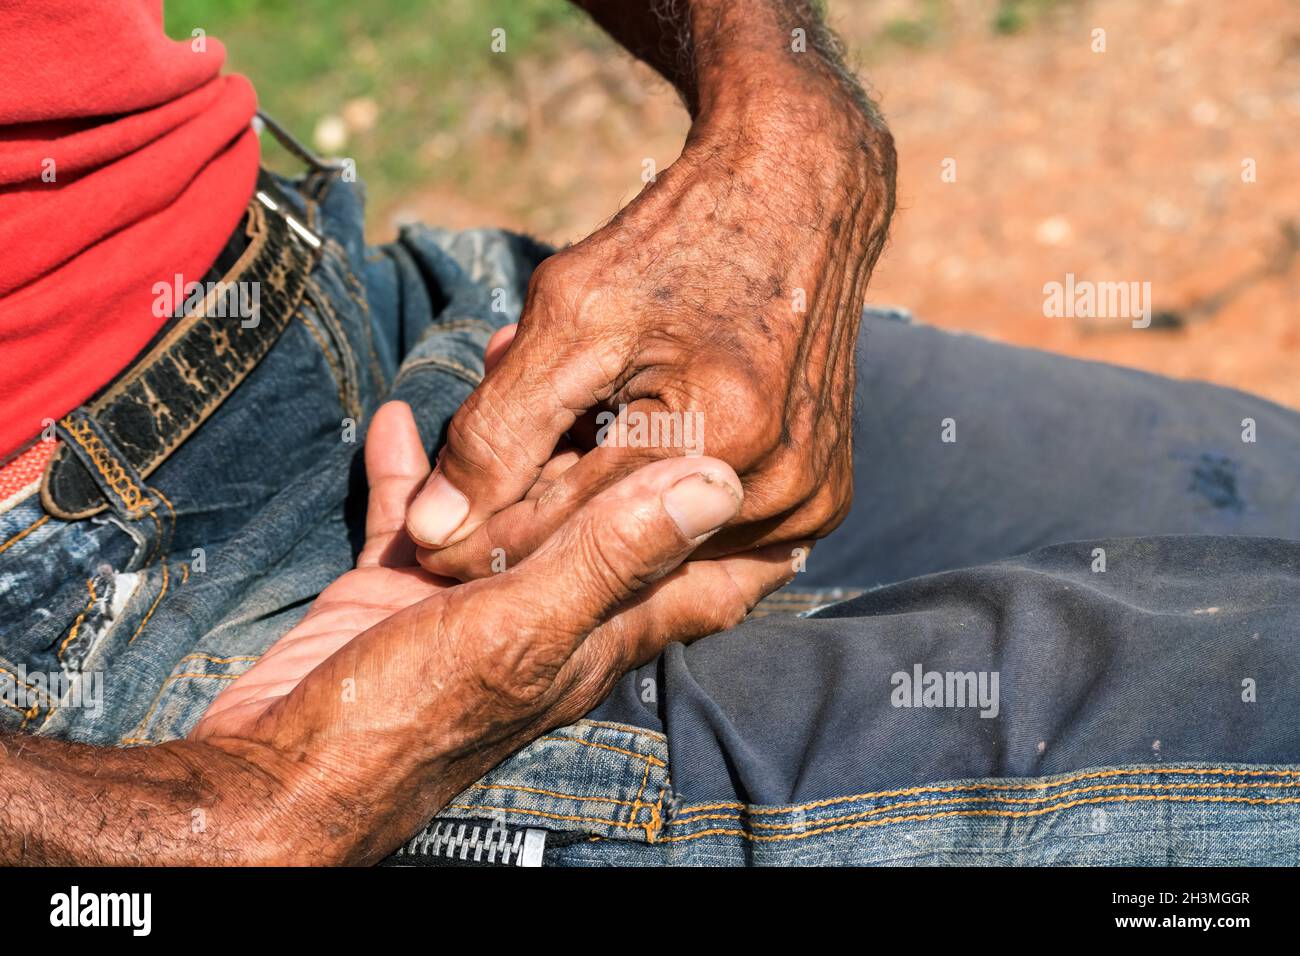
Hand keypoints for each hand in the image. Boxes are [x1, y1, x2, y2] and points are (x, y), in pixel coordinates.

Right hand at [187, 401, 797, 863]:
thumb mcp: (523, 630)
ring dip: (518, 441)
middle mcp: (545, 613)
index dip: (750, 539)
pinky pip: (418, 515)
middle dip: (619, 444)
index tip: (789, 473)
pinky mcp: (397, 592)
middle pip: (602, 518)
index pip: (702, 584)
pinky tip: (401, 417)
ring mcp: (469, 601)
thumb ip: (612, 557)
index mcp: (596, 631)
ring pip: (513, 503)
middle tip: (636, 364)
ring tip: (509, 357)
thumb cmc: (407, 718)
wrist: (277, 772)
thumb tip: (719, 485)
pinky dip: (416, 468)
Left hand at [404, 65, 894, 580]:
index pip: (565, 531)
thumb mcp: (569, 317)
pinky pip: (707, 530)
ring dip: (596, 504)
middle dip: (540, 508)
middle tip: (480, 476)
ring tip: (569, 430)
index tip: (423, 535)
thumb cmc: (674, 242)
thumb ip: (496, 433)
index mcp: (721, 436)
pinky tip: (633, 445)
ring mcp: (809, 501)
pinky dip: (653, 499)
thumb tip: (430, 531)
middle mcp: (780, 488)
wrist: (797, 194)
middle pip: (613, 548)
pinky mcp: (821, 500)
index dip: (483, 533)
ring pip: (657, 546)